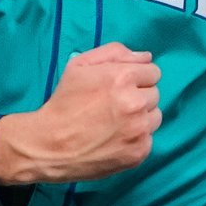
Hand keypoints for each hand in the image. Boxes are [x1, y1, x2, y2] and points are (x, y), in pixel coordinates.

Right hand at [0, 42, 161, 184]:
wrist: (50, 145)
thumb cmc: (64, 102)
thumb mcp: (80, 66)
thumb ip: (115, 53)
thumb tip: (146, 57)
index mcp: (123, 78)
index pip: (153, 71)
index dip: (136, 77)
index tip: (120, 86)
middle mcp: (135, 103)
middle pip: (155, 93)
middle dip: (138, 95)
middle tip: (114, 104)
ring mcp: (139, 130)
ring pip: (155, 116)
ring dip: (141, 116)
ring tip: (116, 121)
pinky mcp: (139, 152)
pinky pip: (149, 137)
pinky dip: (136, 137)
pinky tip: (115, 138)